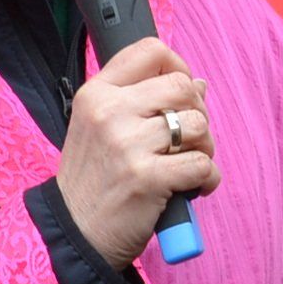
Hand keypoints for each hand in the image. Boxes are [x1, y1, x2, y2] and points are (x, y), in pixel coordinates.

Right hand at [58, 39, 218, 268]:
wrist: (75, 233)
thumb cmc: (93, 179)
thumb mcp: (101, 128)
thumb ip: (143, 102)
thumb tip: (198, 84)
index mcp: (97, 93)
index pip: (150, 51)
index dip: (177, 67)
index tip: (179, 94)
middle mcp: (110, 112)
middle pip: (181, 86)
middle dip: (198, 112)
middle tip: (189, 138)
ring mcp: (128, 144)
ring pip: (198, 125)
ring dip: (205, 147)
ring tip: (189, 165)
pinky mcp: (147, 177)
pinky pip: (202, 164)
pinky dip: (207, 178)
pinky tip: (193, 188)